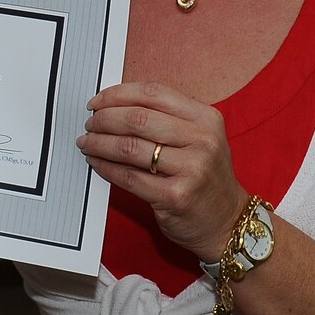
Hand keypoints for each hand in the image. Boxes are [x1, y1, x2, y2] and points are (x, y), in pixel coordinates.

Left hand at [78, 80, 248, 261]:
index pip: (153, 93)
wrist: (227, 221)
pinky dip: (105, 167)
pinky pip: (128, 176)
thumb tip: (113, 105)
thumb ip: (165, 118)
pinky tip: (96, 162)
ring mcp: (191, 169)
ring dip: (99, 143)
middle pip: (137, 118)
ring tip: (87, 142)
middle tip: (90, 123)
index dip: (118, 94)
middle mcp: (202, 140)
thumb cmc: (205, 177)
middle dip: (104, 118)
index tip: (98, 101)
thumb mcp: (199, 138)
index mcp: (206, 118)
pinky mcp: (175, 196)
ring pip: (129, 146)